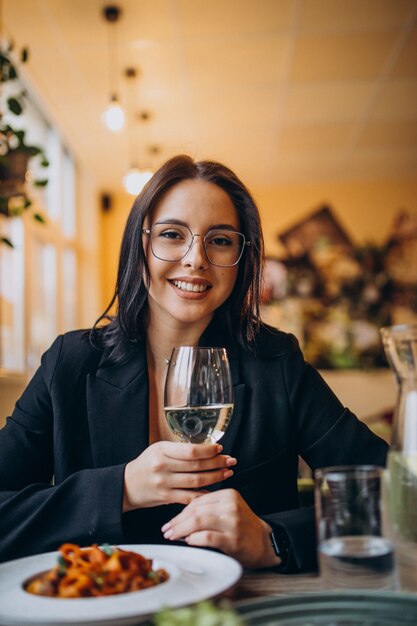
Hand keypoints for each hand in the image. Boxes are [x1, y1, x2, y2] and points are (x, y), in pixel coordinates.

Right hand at [123, 442, 235, 511]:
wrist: (127, 485)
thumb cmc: (146, 464)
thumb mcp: (158, 449)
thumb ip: (178, 449)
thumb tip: (205, 448)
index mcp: (162, 451)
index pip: (190, 450)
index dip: (208, 450)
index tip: (220, 448)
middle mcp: (163, 467)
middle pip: (196, 465)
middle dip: (217, 463)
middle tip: (231, 460)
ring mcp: (164, 484)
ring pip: (196, 481)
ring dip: (215, 477)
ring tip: (227, 473)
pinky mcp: (166, 498)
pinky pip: (189, 497)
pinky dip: (204, 494)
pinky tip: (215, 491)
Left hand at [161, 489, 280, 568]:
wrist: (265, 542)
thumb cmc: (242, 527)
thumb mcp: (228, 510)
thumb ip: (208, 508)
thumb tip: (179, 517)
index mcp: (228, 494)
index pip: (197, 500)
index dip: (181, 511)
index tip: (170, 521)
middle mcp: (231, 505)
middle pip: (196, 510)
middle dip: (177, 521)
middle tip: (167, 530)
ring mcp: (233, 522)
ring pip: (198, 521)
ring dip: (181, 530)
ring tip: (173, 536)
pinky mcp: (233, 538)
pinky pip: (207, 537)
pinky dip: (194, 539)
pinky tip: (189, 542)